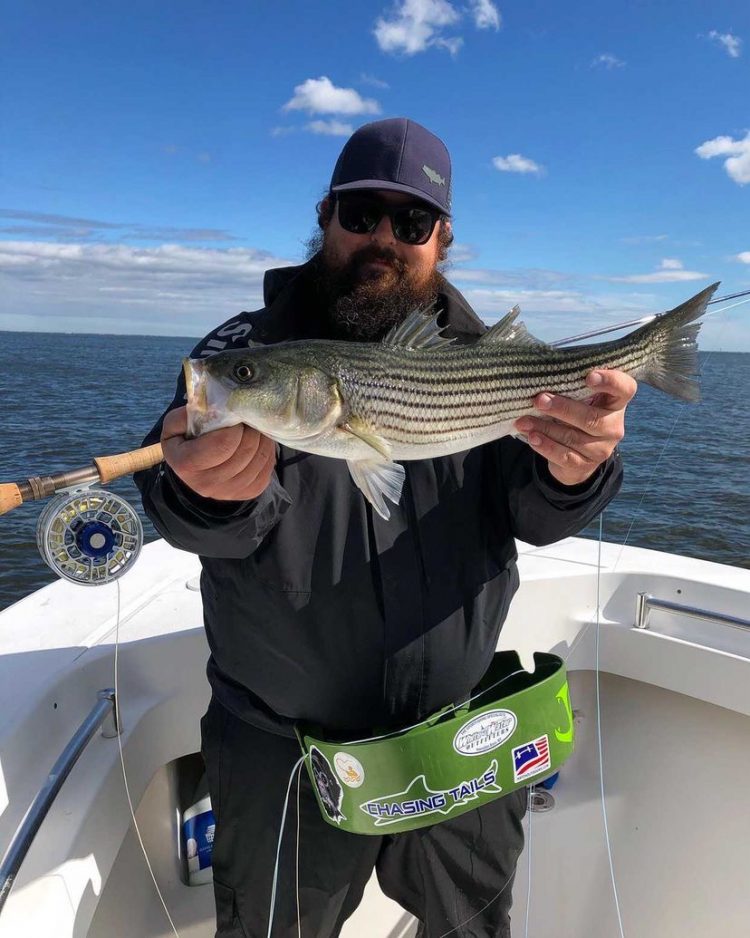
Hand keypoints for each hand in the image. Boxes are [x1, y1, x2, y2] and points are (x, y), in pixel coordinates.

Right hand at [161, 406, 275, 500]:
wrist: (194, 469)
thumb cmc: (185, 442)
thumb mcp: (176, 424)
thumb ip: (189, 413)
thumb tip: (213, 408)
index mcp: (186, 464)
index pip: (223, 444)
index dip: (234, 426)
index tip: (234, 416)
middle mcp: (206, 484)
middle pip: (245, 451)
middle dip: (250, 429)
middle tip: (246, 419)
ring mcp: (228, 492)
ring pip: (259, 459)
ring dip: (261, 439)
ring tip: (252, 429)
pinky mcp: (247, 493)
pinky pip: (267, 469)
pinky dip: (266, 452)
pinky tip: (257, 443)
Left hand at [514, 369, 636, 486]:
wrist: (576, 452)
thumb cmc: (576, 413)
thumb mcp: (579, 398)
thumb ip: (571, 387)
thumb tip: (540, 375)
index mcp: (616, 402)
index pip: (625, 388)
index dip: (610, 381)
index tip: (589, 376)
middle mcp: (614, 425)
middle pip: (592, 418)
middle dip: (562, 408)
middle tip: (538, 400)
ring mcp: (603, 448)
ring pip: (573, 438)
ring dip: (545, 428)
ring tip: (524, 421)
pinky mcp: (587, 464)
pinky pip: (565, 456)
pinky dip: (546, 446)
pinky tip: (532, 437)